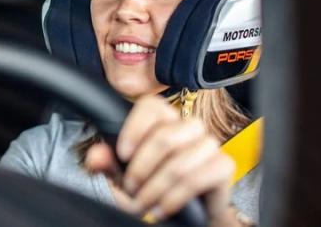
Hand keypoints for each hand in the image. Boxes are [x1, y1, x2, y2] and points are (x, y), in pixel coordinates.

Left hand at [85, 95, 239, 225]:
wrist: (187, 214)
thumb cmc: (154, 187)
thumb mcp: (124, 177)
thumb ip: (108, 164)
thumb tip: (96, 155)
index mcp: (164, 120)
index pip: (151, 106)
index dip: (134, 129)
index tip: (122, 155)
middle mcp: (189, 126)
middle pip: (164, 137)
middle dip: (141, 169)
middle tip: (131, 189)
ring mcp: (209, 144)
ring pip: (178, 163)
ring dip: (155, 189)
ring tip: (144, 204)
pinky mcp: (224, 165)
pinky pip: (194, 180)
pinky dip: (172, 198)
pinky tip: (161, 208)